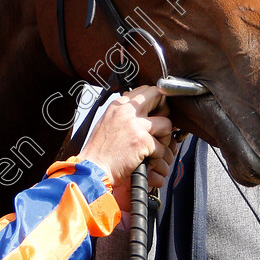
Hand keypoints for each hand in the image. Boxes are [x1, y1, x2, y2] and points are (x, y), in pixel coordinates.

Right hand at [80, 85, 177, 211]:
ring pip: (166, 124)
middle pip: (158, 96)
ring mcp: (135, 124)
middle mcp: (126, 110)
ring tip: (155, 149)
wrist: (93, 169)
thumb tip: (146, 114)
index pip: (145, 90)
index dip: (155, 102)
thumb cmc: (99, 152)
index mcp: (118, 105)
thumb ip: (125, 115)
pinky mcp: (142, 141)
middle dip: (165, 112)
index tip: (156, 114)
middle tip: (162, 127)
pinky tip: (148, 163)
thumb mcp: (108, 123)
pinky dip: (158, 158)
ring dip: (165, 139)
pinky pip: (162, 148)